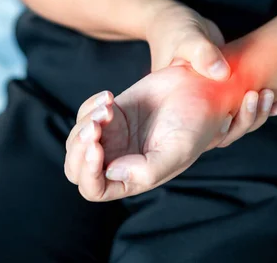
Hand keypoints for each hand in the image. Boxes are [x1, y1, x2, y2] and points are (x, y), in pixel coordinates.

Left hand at [64, 65, 276, 201]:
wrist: (200, 88)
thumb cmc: (195, 123)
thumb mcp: (177, 151)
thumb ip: (146, 170)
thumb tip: (110, 172)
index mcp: (133, 178)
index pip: (94, 189)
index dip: (88, 172)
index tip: (96, 146)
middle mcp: (118, 160)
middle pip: (76, 167)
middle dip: (79, 147)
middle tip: (96, 124)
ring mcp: (112, 137)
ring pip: (76, 140)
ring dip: (85, 121)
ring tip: (108, 106)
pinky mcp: (110, 115)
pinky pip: (84, 115)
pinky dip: (90, 105)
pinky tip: (110, 98)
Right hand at [146, 3, 276, 140]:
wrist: (179, 22)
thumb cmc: (177, 30)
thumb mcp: (186, 39)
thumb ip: (202, 54)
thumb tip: (223, 74)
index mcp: (180, 104)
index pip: (200, 130)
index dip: (220, 130)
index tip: (232, 114)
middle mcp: (195, 108)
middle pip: (221, 132)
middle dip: (243, 121)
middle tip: (255, 96)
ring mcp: (210, 101)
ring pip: (233, 120)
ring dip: (254, 114)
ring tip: (269, 96)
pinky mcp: (223, 91)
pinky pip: (241, 104)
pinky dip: (258, 105)